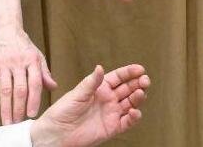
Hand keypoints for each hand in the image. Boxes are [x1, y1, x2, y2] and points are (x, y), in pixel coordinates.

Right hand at [0, 19, 57, 123]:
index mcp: (32, 61)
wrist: (4, 25)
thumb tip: (54, 87)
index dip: (34, 100)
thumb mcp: (36, 55)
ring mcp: (4, 64)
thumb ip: (44, 72)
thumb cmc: (22, 42)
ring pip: (5, 90)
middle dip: (20, 108)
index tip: (32, 114)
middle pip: (20, 90)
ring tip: (6, 122)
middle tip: (18, 123)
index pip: (35, 84)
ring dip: (5, 107)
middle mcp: (18, 63)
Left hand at [30, 64, 148, 146]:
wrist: (57, 133)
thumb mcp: (77, 94)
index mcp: (99, 88)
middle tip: (145, 80)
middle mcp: (108, 99)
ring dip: (137, 98)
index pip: (118, 77)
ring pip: (130, 104)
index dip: (129, 73)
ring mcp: (111, 113)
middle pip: (127, 89)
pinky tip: (135, 112)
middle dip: (138, 83)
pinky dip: (134, 117)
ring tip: (141, 93)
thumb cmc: (63, 111)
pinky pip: (127, 122)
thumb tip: (100, 67)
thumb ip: (91, 82)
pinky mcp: (112, 127)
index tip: (140, 69)